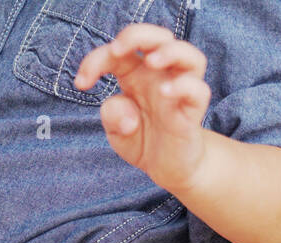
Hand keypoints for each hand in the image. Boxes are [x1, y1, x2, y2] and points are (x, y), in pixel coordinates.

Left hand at [75, 24, 211, 199]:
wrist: (168, 169)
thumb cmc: (143, 141)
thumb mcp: (117, 132)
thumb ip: (113, 117)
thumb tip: (128, 117)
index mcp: (137, 75)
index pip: (119, 52)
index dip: (96, 60)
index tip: (81, 83)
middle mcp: (160, 77)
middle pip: (159, 37)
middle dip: (137, 34)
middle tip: (116, 49)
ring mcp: (179, 92)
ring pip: (190, 56)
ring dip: (169, 51)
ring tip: (150, 60)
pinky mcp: (192, 112)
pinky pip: (198, 91)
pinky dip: (183, 86)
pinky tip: (165, 94)